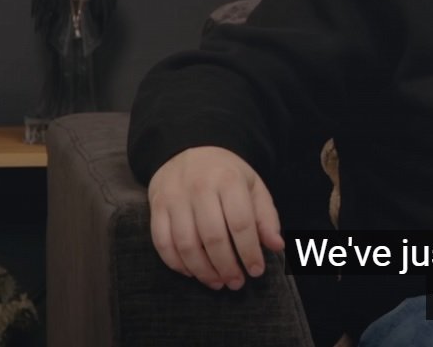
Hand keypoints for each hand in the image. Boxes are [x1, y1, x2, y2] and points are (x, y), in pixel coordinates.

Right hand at [147, 146, 283, 289]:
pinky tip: (192, 272)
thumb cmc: (225, 174)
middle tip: (236, 282)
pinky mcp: (156, 208)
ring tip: (217, 282)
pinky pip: (162, 243)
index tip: (256, 271)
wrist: (186, 150)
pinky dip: (177, 263)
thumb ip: (266, 216)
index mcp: (228, 180)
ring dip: (202, 270)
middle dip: (226, 266)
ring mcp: (174, 198)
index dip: (249, 251)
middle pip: (212, 237)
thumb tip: (276, 246)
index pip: (240, 223)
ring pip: (186, 244)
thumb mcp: (253, 186)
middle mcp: (199, 188)